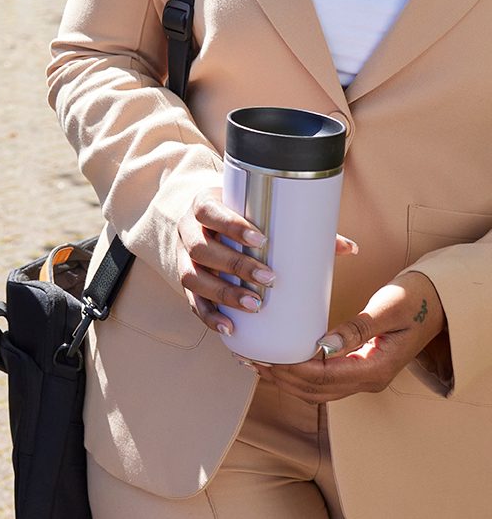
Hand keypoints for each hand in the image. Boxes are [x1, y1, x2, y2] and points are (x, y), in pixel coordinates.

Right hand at [177, 184, 357, 336]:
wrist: (203, 219)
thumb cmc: (239, 214)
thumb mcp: (257, 210)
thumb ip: (300, 226)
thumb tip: (351, 248)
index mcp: (203, 205)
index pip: (210, 212)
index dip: (231, 225)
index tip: (261, 239)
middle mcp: (187, 231)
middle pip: (203, 249)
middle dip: (236, 265)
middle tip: (269, 279)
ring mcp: (182, 258)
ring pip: (193, 278)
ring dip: (224, 293)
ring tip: (255, 305)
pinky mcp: (187, 283)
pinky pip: (193, 303)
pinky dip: (211, 317)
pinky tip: (231, 329)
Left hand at [244, 272, 445, 403]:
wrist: (435, 303)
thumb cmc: (414, 299)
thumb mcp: (388, 308)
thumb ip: (358, 328)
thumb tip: (323, 345)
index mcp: (376, 368)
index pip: (324, 377)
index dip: (292, 369)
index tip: (267, 355)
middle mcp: (368, 380)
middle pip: (316, 390)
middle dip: (281, 377)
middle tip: (251, 357)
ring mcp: (363, 377)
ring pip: (317, 390)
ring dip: (286, 379)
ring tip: (256, 362)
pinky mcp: (358, 368)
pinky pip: (323, 380)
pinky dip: (298, 375)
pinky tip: (280, 361)